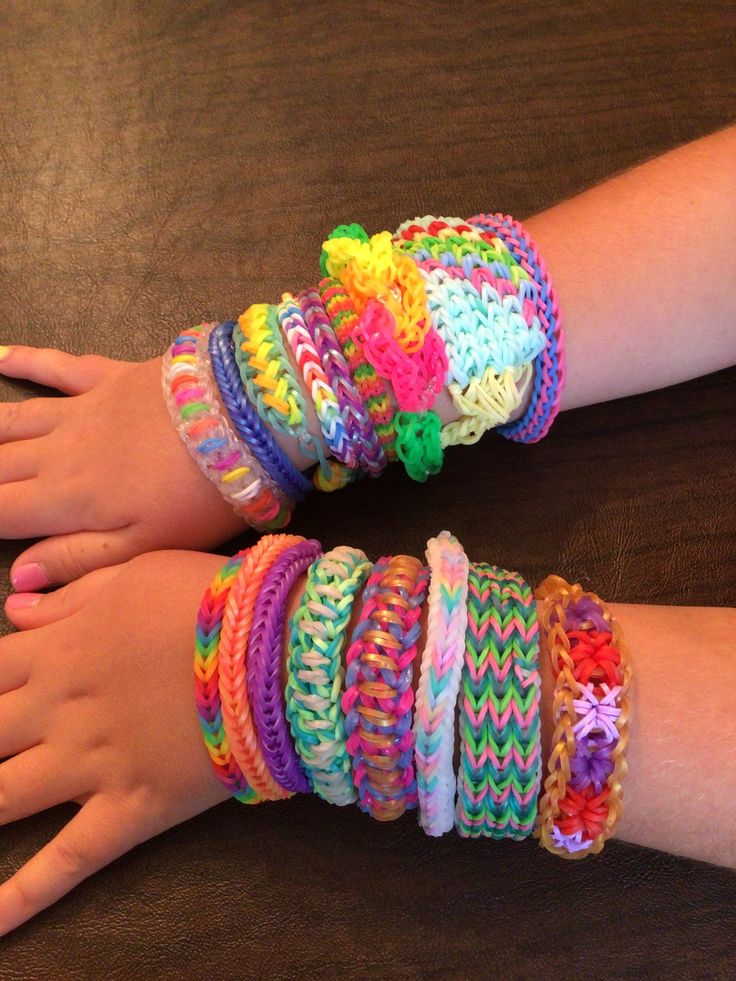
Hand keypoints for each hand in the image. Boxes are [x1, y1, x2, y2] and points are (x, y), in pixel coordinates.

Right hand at [0, 347, 244, 587]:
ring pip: (12, 418)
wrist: (252, 420)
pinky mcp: (112, 376)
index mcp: (66, 499)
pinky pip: (57, 366)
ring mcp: (83, 408)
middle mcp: (59, 451)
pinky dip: (25, 360)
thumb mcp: (147, 547)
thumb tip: (19, 577)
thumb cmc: (203, 496)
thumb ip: (80, 560)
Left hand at [0, 549, 231, 935]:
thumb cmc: (212, 598)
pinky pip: (67, 861)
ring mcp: (90, 767)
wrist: (278, 648)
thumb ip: (72, 594)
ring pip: (0, 799)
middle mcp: (59, 712)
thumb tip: (9, 610)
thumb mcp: (138, 573)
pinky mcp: (130, 811)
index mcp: (60, 651)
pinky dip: (21, 897)